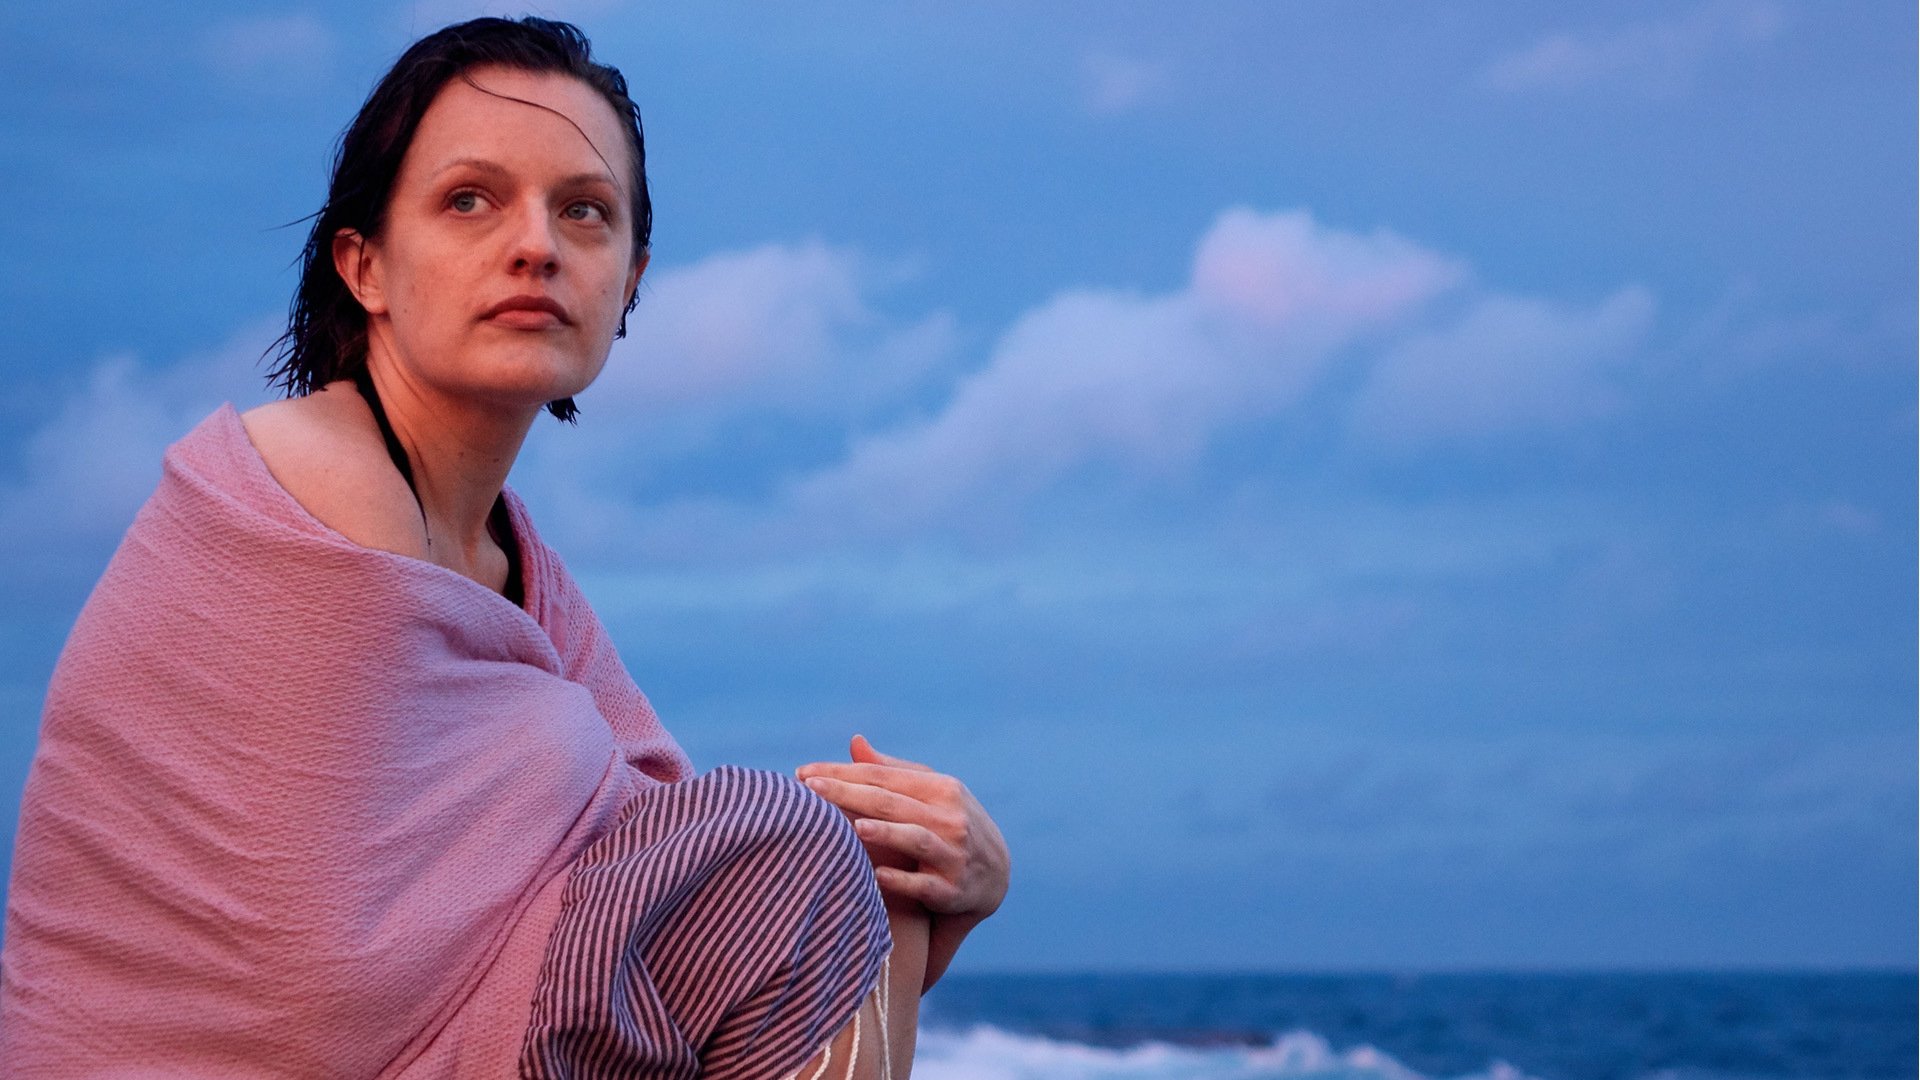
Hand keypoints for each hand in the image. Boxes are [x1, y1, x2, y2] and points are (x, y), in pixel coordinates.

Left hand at [796, 735, 1009, 924]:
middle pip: (891, 802)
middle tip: (809, 788)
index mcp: (940, 787)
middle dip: (848, 793)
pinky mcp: (953, 890)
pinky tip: (875, 875)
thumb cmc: (949, 825)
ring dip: (885, 833)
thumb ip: (892, 771)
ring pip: (914, 838)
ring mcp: (953, 853)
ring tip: (853, 826)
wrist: (995, 876)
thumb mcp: (931, 793)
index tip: (803, 773)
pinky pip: (924, 884)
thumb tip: (854, 742)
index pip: (882, 776)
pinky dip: (902, 880)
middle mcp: (949, 816)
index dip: (842, 772)